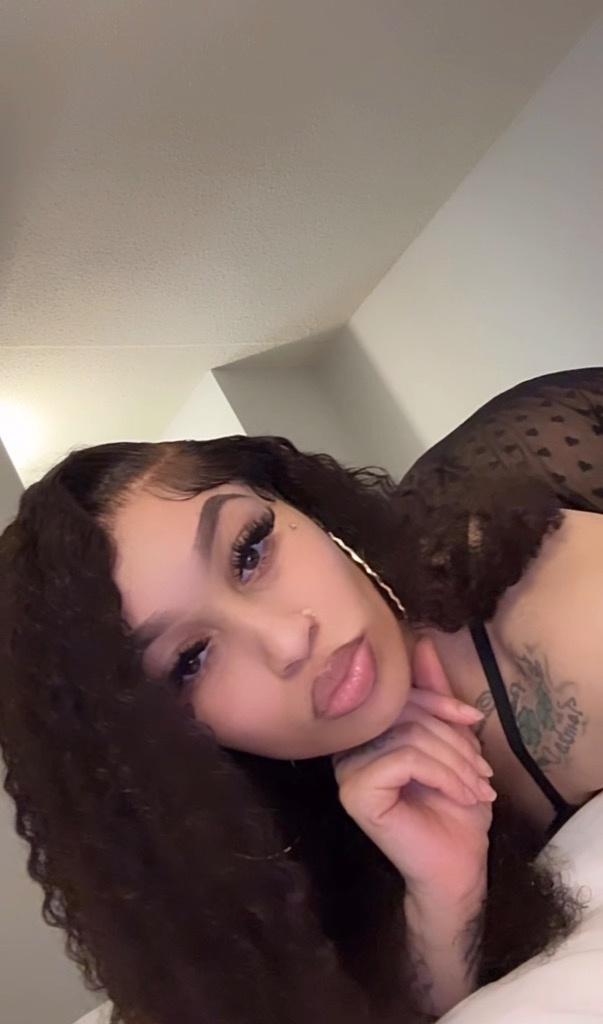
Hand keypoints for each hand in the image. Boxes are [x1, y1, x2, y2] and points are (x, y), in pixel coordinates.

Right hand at [332, 637, 494, 905]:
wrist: (457, 865)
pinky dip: (444, 774)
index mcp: (366, 729)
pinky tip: (463, 795)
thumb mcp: (452, 741)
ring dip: (457, 760)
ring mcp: (346, 769)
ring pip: (409, 735)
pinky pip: (405, 759)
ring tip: (478, 787)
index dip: (439, 699)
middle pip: (404, 711)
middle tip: (482, 769)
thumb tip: (422, 642)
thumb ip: (434, 696)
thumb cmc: (454, 807)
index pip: (397, 692)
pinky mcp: (355, 792)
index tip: (473, 721)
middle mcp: (348, 745)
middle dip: (454, 737)